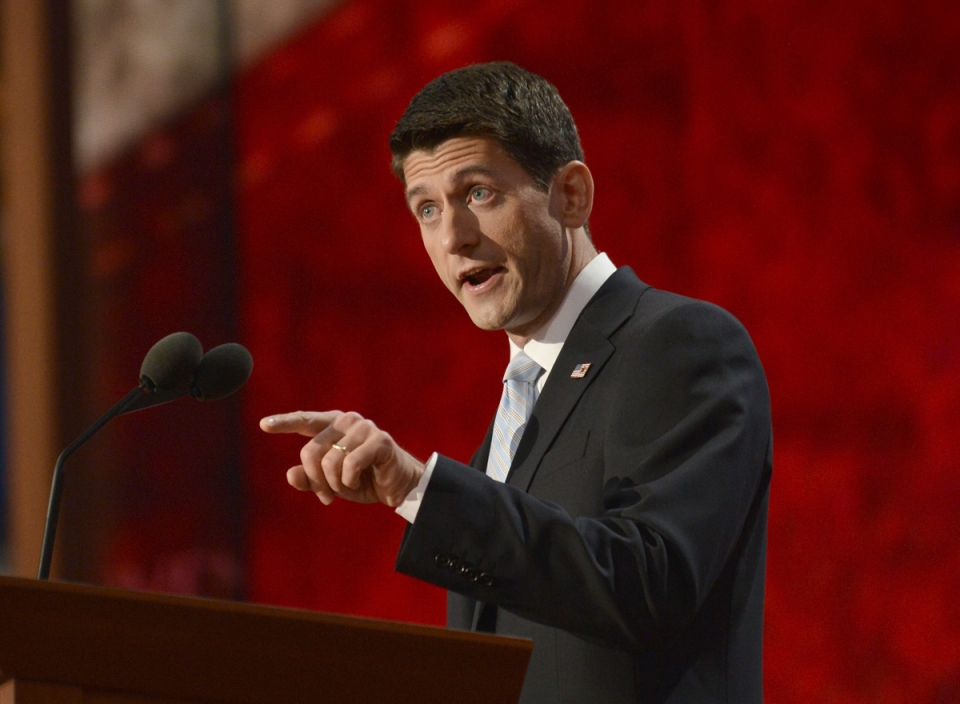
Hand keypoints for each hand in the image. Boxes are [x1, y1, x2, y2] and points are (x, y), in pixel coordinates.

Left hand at [259, 411, 424, 506]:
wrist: (398, 487)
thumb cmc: (362, 480)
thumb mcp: (331, 483)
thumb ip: (310, 478)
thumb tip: (291, 475)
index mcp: (332, 425)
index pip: (305, 420)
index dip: (284, 422)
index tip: (263, 425)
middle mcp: (346, 421)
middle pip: (310, 451)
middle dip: (316, 480)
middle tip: (327, 495)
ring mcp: (364, 428)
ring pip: (330, 461)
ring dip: (336, 484)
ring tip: (348, 487)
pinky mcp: (379, 440)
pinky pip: (350, 465)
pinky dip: (349, 482)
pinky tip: (358, 483)